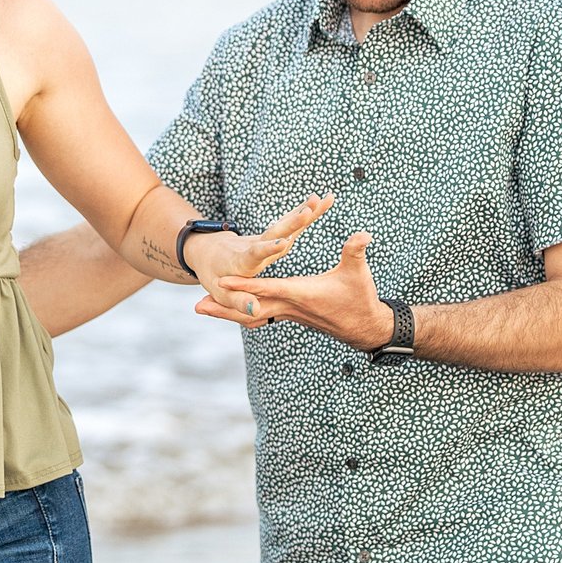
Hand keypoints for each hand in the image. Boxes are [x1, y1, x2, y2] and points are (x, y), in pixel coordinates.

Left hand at [186, 194, 333, 312]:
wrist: (209, 254)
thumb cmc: (214, 277)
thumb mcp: (222, 294)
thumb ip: (238, 302)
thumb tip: (254, 310)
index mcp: (242, 262)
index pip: (256, 254)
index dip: (268, 249)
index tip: (282, 242)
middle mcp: (255, 247)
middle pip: (275, 233)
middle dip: (292, 222)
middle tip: (307, 209)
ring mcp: (266, 241)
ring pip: (285, 225)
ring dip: (302, 212)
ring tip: (319, 197)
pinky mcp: (274, 237)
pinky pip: (291, 224)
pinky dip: (304, 213)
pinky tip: (320, 201)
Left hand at [201, 230, 392, 350]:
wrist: (364, 327)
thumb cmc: (360, 299)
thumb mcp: (358, 274)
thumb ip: (356, 252)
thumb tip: (363, 234)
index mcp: (301, 293)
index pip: (267, 289)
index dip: (244, 285)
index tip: (221, 282)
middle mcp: (290, 305)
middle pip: (249, 308)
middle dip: (223, 307)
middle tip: (197, 306)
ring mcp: (289, 312)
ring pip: (252, 315)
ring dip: (227, 313)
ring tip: (202, 308)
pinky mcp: (292, 314)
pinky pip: (261, 316)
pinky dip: (243, 314)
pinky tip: (231, 311)